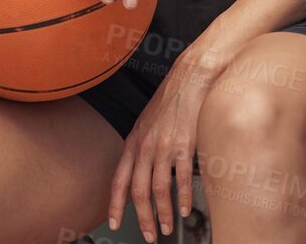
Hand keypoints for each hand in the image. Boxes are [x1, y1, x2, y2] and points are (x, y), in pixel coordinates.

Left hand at [107, 46, 225, 240]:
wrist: (191, 77)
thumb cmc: (172, 99)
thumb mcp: (147, 123)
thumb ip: (141, 147)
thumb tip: (140, 171)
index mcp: (134, 142)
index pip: (118, 180)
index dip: (115, 205)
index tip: (114, 223)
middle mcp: (145, 146)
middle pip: (138, 191)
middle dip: (142, 218)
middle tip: (149, 235)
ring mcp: (163, 146)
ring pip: (158, 189)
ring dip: (162, 213)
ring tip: (167, 227)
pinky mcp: (183, 144)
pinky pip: (181, 179)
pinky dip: (183, 198)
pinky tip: (185, 209)